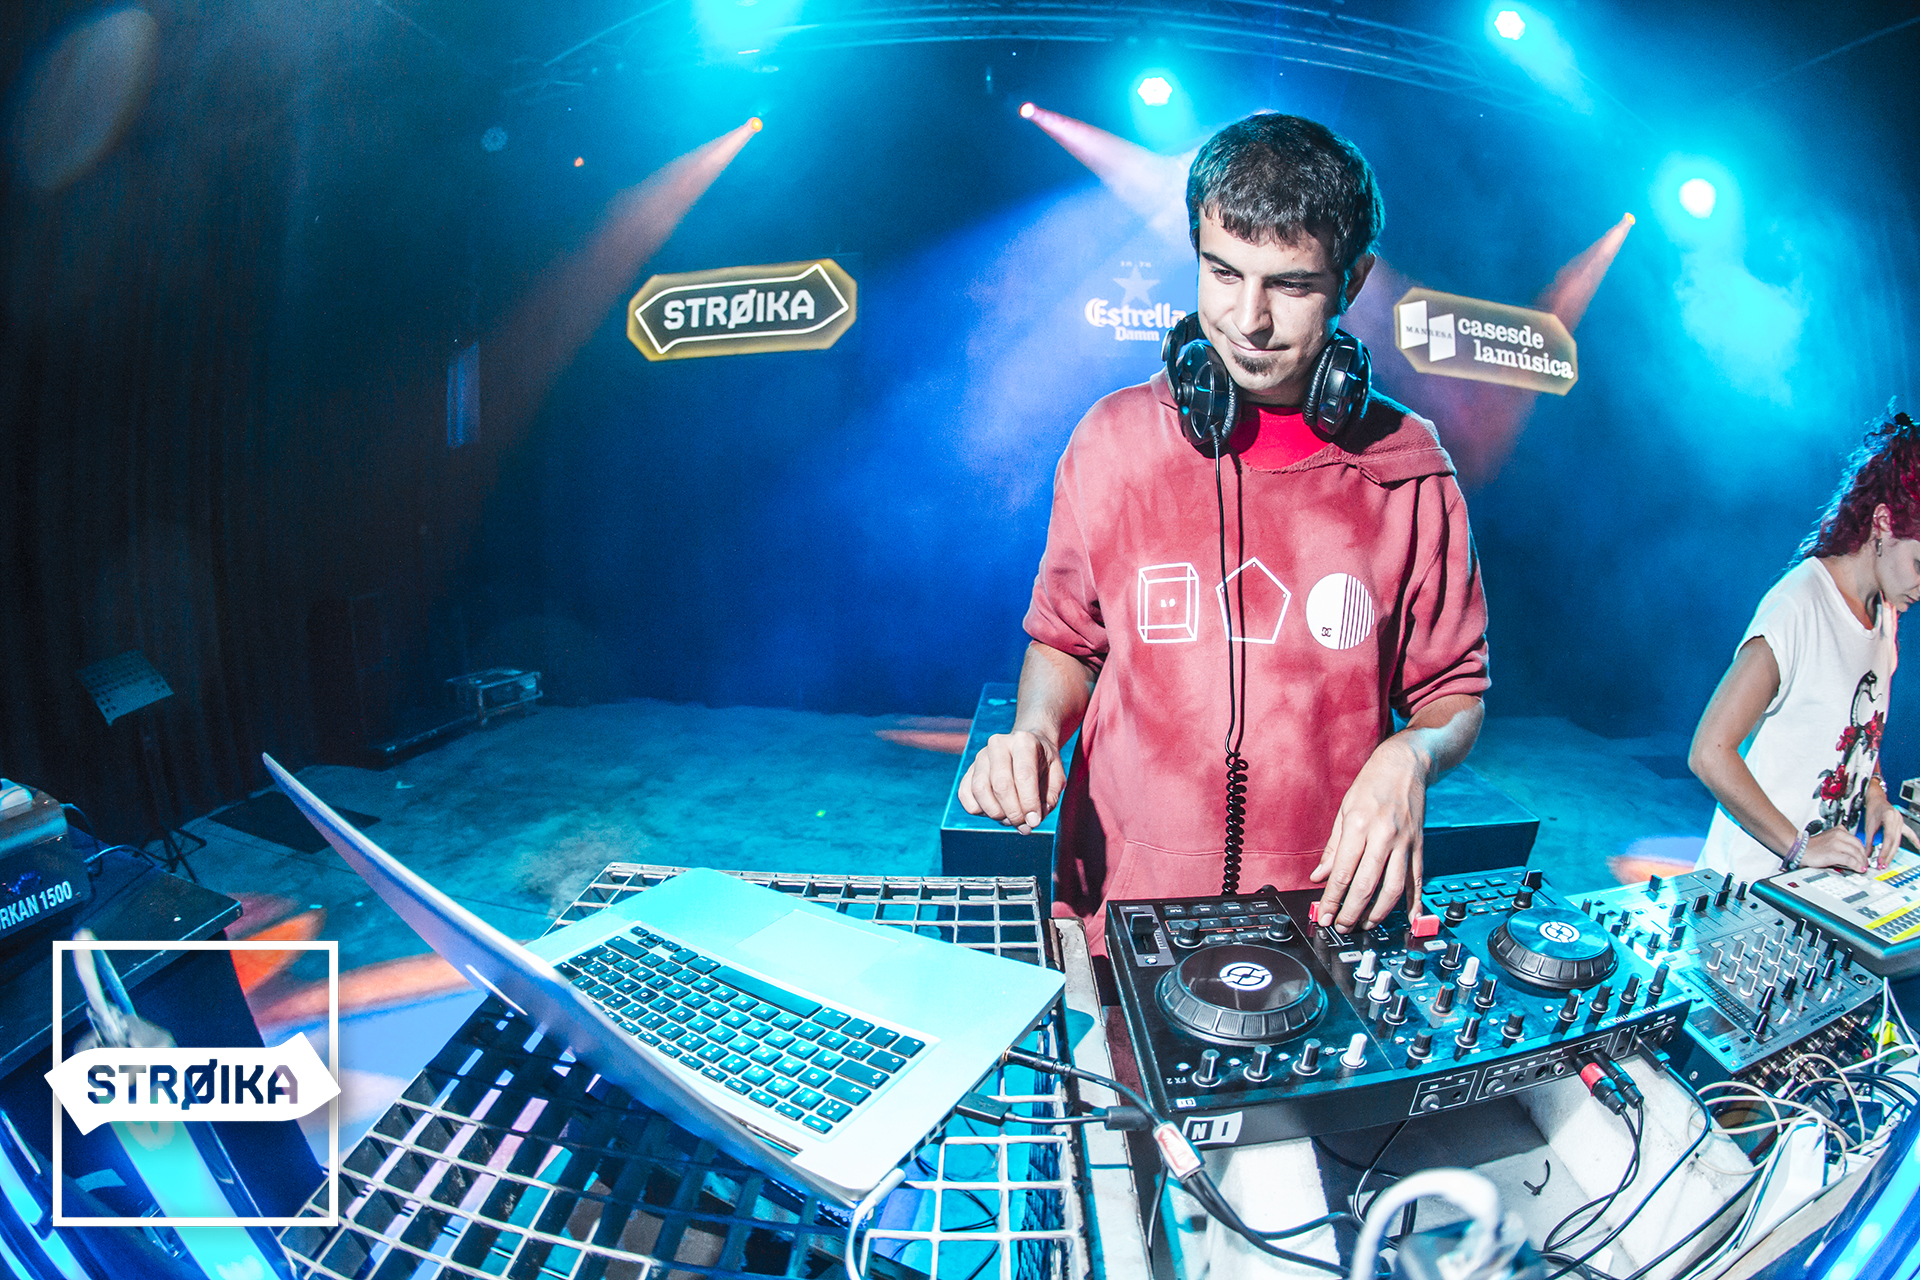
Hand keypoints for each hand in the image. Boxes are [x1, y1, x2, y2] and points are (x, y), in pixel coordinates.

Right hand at [957, 730, 1064, 834]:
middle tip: (1025, 826)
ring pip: (980, 790)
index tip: (1035, 822)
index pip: (1024, 775)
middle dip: (1013, 812)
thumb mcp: (1057, 776)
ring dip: (996, 813)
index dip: (1029, 803)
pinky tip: (996, 811)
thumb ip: (1050, 797)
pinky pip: (965, 795)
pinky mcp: (968, 770)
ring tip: (1011, 819)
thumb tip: (1032, 818)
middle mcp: (998, 744)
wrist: (1026, 747)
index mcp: (1024, 741)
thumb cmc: (1044, 764)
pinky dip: (979, 810)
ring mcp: (980, 756)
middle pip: (1001, 785)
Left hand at [1310, 737, 1428, 929]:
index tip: (1325, 914)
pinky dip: (1413, 902)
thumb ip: (1333, 848)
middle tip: (1342, 925)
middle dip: (1352, 911)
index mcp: (1359, 826)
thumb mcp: (1344, 810)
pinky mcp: (1419, 846)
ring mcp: (1405, 843)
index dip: (1333, 898)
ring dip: (1378, 912)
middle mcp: (1383, 836)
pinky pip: (1416, 879)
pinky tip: (1408, 918)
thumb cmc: (1372, 784)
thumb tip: (1319, 876)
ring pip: (1393, 888)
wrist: (1405, 765)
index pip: (1343, 872)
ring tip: (1366, 924)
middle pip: (1366, 885)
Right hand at [1799, 827, 1868, 872]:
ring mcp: (1836, 844)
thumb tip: (1853, 851)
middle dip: (1864, 857)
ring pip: (1856, 853)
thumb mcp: (1829, 838)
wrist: (1799, 849)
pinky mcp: (1833, 853)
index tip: (1864, 857)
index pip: (1857, 840)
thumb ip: (1841, 840)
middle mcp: (1839, 835)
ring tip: (1862, 867)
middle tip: (1865, 864)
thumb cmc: (1813, 846)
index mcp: (1839, 830)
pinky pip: (1850, 860)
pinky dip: (1856, 865)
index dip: (1863, 850)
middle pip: (1859, 846)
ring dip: (1861, 862)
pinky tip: (1858, 869)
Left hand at [1865, 787, 1905, 869]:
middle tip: (1882, 865)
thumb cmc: (1872, 809)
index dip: (1884, 851)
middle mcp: (1898, 820)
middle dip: (1888, 855)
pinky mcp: (1902, 824)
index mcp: (1889, 817)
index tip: (1879, 860)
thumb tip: (1866, 853)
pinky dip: (1915, 841)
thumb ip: (1868, 840)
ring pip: (1899, 841)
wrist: (1877, 800)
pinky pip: (1910, 834)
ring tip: (1887, 862)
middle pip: (1894, 842)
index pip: (1888, 839)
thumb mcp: (1869, 825)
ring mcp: (1901, 822)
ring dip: (1893, 852)